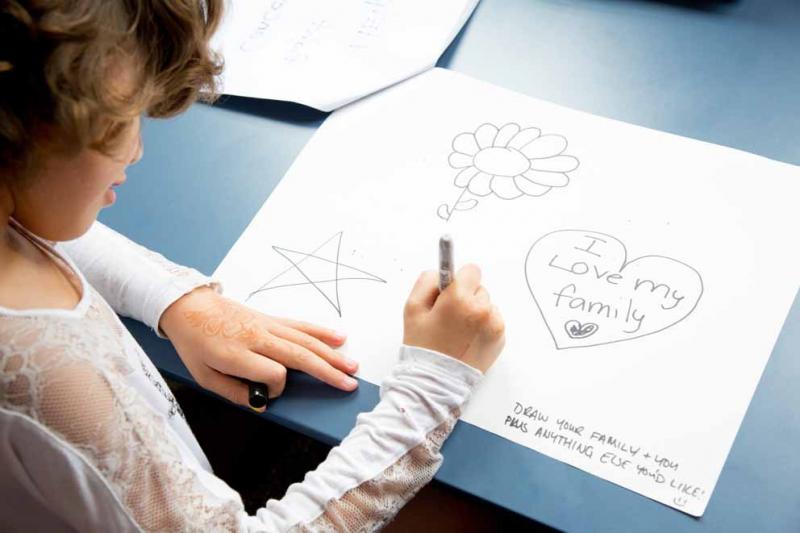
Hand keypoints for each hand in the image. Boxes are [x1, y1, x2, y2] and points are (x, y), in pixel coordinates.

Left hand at [159, 288, 358, 410]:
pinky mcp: (271, 318)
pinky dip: (321, 332)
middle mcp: (256, 337)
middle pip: (299, 355)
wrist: (190, 307)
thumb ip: (233, 393)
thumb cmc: (195, 344)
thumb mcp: (204, 376)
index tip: (267, 393)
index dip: (277, 389)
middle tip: (349, 385)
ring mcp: (266, 325)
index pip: (273, 374)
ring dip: (331, 354)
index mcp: (237, 354)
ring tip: (352, 367)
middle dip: (327, 372)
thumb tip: (262, 403)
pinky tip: (339, 337)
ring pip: (305, 340)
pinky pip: (300, 326)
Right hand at [403, 265, 504, 371]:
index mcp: (460, 298)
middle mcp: (481, 309)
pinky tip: (467, 338)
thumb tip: (442, 272)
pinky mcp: (500, 337)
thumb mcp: (412, 307)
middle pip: (478, 287)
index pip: (471, 270)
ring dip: (475, 312)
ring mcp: (493, 324)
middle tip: (449, 316)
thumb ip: (427, 280)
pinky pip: (492, 320)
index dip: (458, 280)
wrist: (436, 381)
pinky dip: (482, 326)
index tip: (451, 291)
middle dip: (465, 297)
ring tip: (458, 330)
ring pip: (486, 304)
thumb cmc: (423, 346)